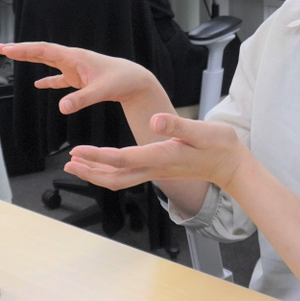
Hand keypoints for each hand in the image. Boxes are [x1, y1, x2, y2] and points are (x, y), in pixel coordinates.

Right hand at [0, 41, 158, 113]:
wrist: (136, 80)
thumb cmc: (122, 80)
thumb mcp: (101, 90)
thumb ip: (81, 99)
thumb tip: (61, 108)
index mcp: (75, 57)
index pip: (44, 50)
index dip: (25, 49)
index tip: (7, 48)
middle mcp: (72, 60)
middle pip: (42, 52)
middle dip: (22, 50)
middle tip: (1, 47)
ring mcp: (75, 69)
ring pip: (48, 62)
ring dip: (31, 60)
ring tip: (13, 56)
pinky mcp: (80, 79)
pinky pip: (59, 79)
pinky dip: (48, 81)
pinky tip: (39, 85)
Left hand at [65, 112, 249, 191]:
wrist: (231, 164)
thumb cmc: (219, 145)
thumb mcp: (201, 130)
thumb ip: (177, 125)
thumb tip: (155, 120)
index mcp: (160, 156)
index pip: (121, 158)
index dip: (97, 156)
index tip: (77, 151)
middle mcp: (154, 168)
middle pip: (114, 177)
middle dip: (89, 172)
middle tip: (68, 164)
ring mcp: (155, 171)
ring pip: (118, 180)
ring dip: (95, 174)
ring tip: (75, 165)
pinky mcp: (157, 169)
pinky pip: (126, 176)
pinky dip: (108, 172)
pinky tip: (100, 164)